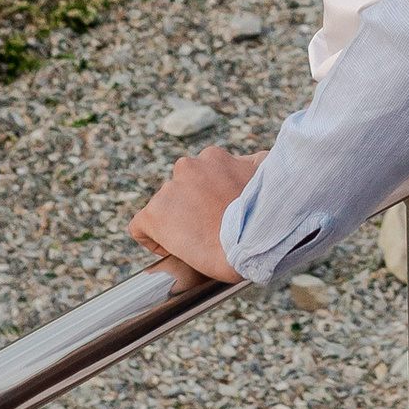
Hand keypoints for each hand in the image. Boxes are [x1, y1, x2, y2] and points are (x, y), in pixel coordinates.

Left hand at [129, 145, 265, 284]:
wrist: (252, 243)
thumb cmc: (265, 215)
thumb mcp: (267, 174)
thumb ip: (255, 163)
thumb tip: (253, 162)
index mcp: (213, 158)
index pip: (199, 173)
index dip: (205, 196)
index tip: (216, 213)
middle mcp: (188, 167)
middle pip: (181, 189)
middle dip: (192, 206)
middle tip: (209, 229)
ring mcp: (169, 191)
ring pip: (164, 207)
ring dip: (176, 221)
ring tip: (195, 241)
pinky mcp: (155, 214)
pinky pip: (140, 227)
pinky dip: (152, 239)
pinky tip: (168, 250)